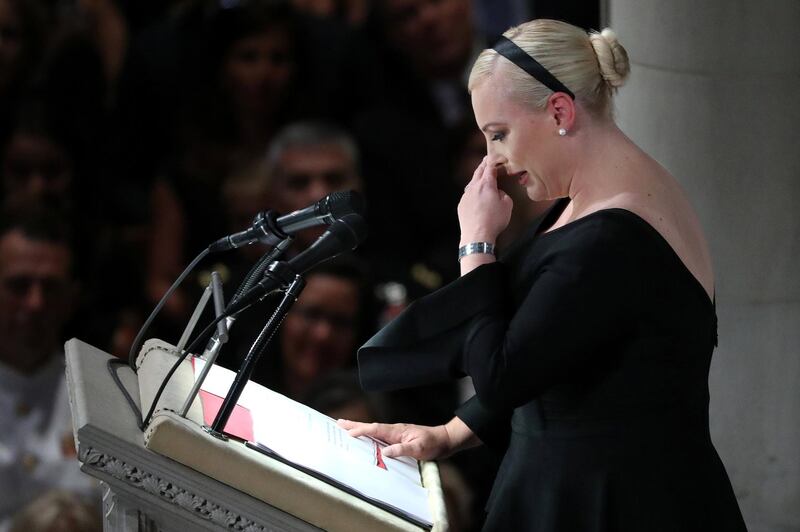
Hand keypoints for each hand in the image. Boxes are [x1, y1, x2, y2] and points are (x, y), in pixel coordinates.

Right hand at [337, 420, 451, 459]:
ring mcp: (395, 433)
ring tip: (344, 427)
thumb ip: (402, 449)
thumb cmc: (433, 444)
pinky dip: (368, 434)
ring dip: (359, 428)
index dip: (362, 431)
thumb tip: (385, 451)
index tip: (349, 433)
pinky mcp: (397, 438)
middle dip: (354, 425)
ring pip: (373, 430)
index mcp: (397, 431)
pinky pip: (378, 435)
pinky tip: (364, 436)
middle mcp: (394, 430)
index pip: (376, 429)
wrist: (444, 440)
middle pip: (371, 426)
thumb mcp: (419, 449)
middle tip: (338, 423)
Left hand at [458, 156, 512, 244]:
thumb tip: (498, 192)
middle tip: (487, 160)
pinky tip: (476, 194)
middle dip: (484, 165)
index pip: (489, 167)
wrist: (476, 235)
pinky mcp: (461, 205)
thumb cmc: (493, 220)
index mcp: (486, 184)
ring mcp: (466, 196)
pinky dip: (473, 190)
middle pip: (478, 171)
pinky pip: (468, 194)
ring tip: (482, 176)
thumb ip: (503, 194)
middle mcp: (474, 187)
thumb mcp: (507, 205)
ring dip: (477, 178)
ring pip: (472, 182)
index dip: (493, 160)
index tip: (496, 157)